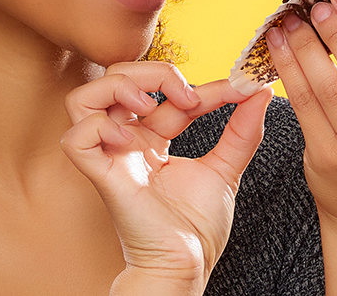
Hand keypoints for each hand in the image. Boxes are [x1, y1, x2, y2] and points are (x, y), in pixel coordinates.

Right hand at [60, 61, 273, 293]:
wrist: (187, 263)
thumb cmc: (197, 229)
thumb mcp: (226, 169)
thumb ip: (242, 132)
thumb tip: (260, 94)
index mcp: (151, 139)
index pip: (163, 92)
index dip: (197, 84)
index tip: (236, 90)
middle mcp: (126, 143)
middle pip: (114, 79)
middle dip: (151, 72)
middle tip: (187, 95)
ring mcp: (111, 157)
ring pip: (83, 99)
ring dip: (118, 89)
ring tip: (151, 106)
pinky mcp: (102, 175)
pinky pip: (76, 138)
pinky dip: (100, 126)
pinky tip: (131, 138)